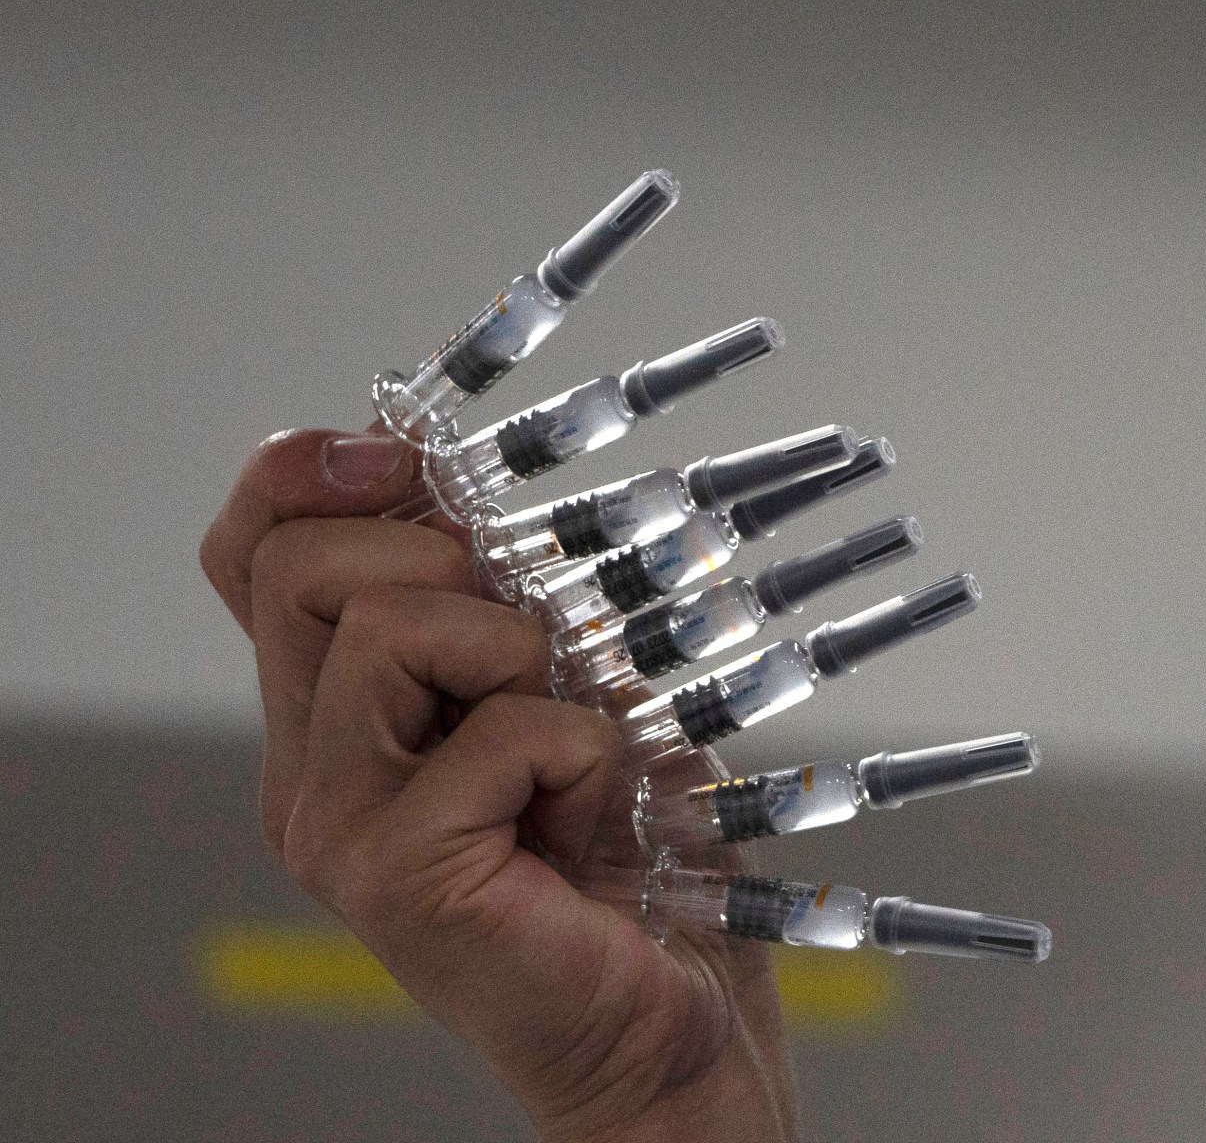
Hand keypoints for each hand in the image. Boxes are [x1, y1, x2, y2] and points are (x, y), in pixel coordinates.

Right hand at [201, 428, 796, 1141]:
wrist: (673, 1018)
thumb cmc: (637, 854)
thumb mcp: (572, 680)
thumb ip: (502, 592)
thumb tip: (453, 463)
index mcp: (338, 713)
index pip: (256, 550)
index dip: (316, 471)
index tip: (414, 464)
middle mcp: (311, 770)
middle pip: (303, 565)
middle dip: (443, 558)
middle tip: (532, 647)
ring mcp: (339, 829)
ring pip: (384, 627)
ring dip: (525, 656)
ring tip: (569, 748)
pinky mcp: (398, 877)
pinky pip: (500, 731)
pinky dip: (583, 753)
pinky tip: (590, 820)